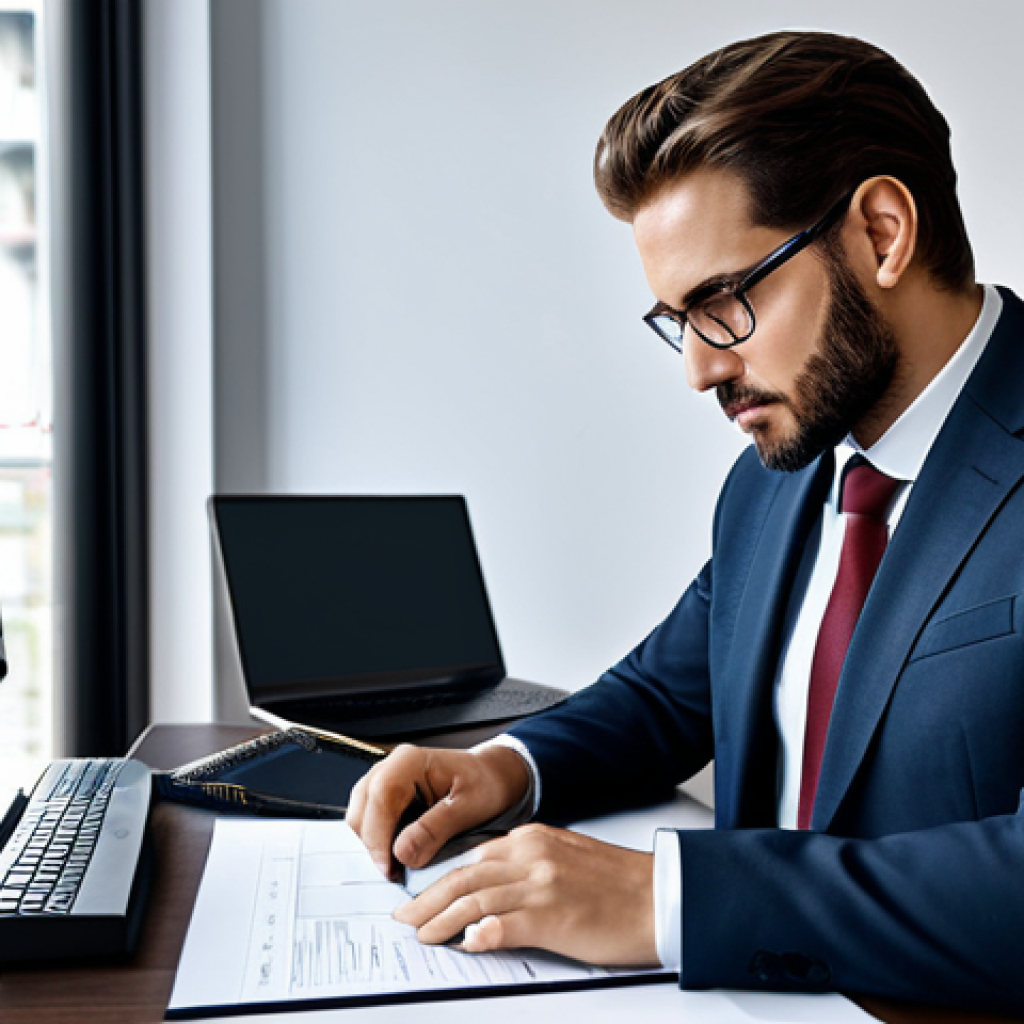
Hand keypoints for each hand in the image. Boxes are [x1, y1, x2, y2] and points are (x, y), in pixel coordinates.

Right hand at [346, 743, 529, 878]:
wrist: (492, 776)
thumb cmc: (485, 785)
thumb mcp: (469, 808)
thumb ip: (435, 829)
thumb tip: (401, 853)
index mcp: (410, 761)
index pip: (380, 797)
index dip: (379, 836)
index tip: (390, 868)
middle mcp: (391, 766)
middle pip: (363, 810)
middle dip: (376, 845)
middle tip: (397, 874)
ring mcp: (384, 780)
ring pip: (361, 818)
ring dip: (376, 845)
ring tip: (401, 865)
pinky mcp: (384, 796)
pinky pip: (369, 821)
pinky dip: (380, 841)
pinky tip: (401, 852)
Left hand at [393, 823, 658, 965]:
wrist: (661, 895)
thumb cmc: (618, 884)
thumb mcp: (566, 859)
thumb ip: (528, 867)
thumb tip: (492, 894)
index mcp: (534, 839)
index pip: (473, 858)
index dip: (442, 878)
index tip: (423, 894)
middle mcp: (531, 856)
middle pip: (463, 877)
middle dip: (427, 899)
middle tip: (405, 916)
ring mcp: (539, 885)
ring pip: (472, 900)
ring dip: (440, 919)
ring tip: (422, 935)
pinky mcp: (551, 916)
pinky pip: (501, 925)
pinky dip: (478, 936)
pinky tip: (466, 946)